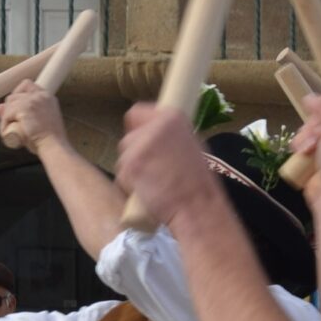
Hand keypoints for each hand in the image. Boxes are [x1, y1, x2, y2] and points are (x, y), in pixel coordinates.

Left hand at [0, 84, 63, 154]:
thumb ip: (20, 114)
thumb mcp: (36, 123)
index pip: (27, 85)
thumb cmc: (49, 141)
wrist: (54, 147)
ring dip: (6, 118)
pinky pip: (6, 115)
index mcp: (47, 97)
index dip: (18, 95)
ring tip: (11, 131)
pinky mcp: (23, 108)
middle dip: (9, 108)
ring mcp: (31, 100)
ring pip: (9, 104)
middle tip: (11, 122)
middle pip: (15, 95)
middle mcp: (40, 95)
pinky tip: (8, 134)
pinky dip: (4, 126)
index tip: (16, 108)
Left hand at [116, 101, 220, 224]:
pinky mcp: (131, 165)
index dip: (138, 130)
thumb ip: (167, 135)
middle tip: (154, 170)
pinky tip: (147, 191)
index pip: (137, 113)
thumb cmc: (198, 183)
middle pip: (128, 138)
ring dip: (133, 170)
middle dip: (136, 155)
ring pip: (123, 156)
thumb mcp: (190, 146)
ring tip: (154, 182)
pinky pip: (122, 174)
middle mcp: (154, 126)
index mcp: (172, 117)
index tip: (145, 143)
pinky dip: (130, 185)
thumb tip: (151, 135)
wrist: (197, 207)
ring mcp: (140, 145)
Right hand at [297, 93, 320, 184]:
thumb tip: (310, 97)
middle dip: (314, 123)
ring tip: (307, 149)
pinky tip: (301, 153)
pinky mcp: (317, 156)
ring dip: (305, 136)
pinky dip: (300, 146)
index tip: (320, 104)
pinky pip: (304, 142)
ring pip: (310, 128)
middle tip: (316, 135)